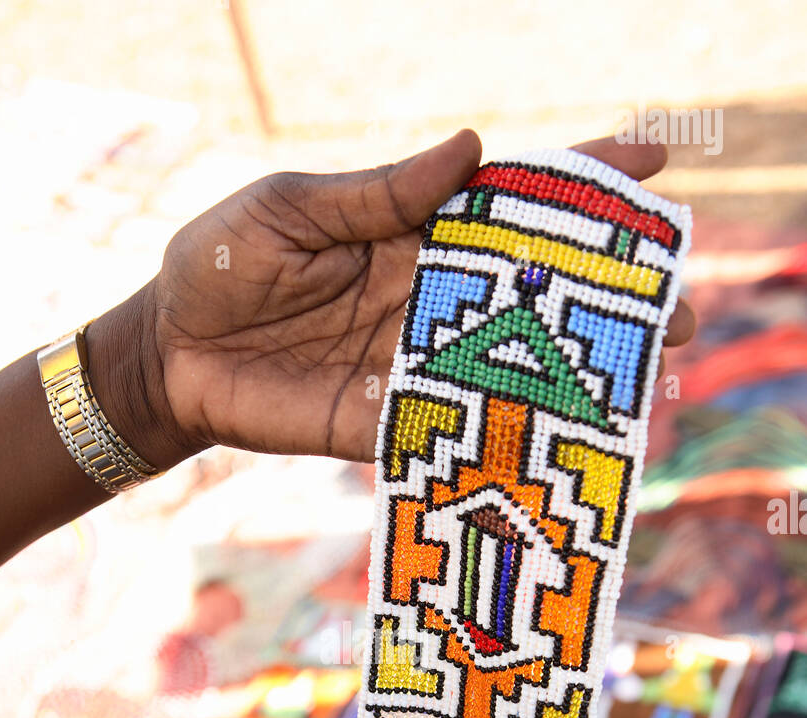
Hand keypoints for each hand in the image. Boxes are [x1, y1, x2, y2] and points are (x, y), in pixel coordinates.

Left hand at [91, 132, 693, 469]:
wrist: (167, 353)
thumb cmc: (220, 262)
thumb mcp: (292, 208)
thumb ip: (378, 195)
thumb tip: (474, 147)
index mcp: (409, 232)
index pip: (507, 203)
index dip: (577, 184)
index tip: (651, 168)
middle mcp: (425, 299)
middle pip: (530, 294)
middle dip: (605, 297)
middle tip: (680, 304)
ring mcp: (408, 363)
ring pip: (506, 367)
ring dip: (574, 373)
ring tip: (649, 374)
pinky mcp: (380, 421)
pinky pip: (450, 428)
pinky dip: (502, 434)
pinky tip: (560, 440)